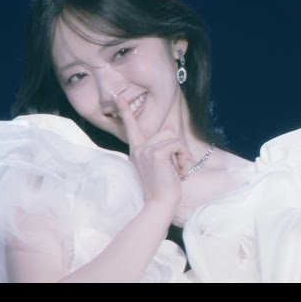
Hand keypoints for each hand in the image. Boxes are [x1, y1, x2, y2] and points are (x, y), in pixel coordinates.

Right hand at [112, 92, 192, 210]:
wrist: (160, 204)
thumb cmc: (164, 188)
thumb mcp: (161, 165)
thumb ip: (163, 149)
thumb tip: (172, 129)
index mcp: (137, 150)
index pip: (130, 126)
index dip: (124, 111)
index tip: (116, 97)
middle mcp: (139, 148)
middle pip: (167, 130)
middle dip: (178, 148)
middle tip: (177, 168)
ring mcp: (145, 150)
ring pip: (174, 137)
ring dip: (182, 154)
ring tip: (178, 171)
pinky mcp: (155, 153)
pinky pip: (178, 145)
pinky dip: (184, 158)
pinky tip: (180, 172)